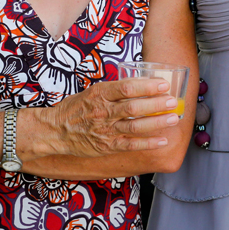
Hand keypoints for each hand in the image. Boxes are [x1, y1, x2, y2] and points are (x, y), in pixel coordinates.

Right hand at [43, 78, 179, 156]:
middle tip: (173, 100)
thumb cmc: (75, 109)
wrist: (55, 131)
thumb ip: (113, 89)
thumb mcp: (91, 92)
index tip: (163, 84)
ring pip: (135, 126)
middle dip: (156, 104)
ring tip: (173, 118)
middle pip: (134, 107)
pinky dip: (148, 143)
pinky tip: (162, 140)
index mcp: (100, 94)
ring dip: (156, 122)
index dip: (147, 86)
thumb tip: (141, 83)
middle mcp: (103, 111)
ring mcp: (106, 130)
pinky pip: (131, 145)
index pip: (127, 87)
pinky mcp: (107, 146)